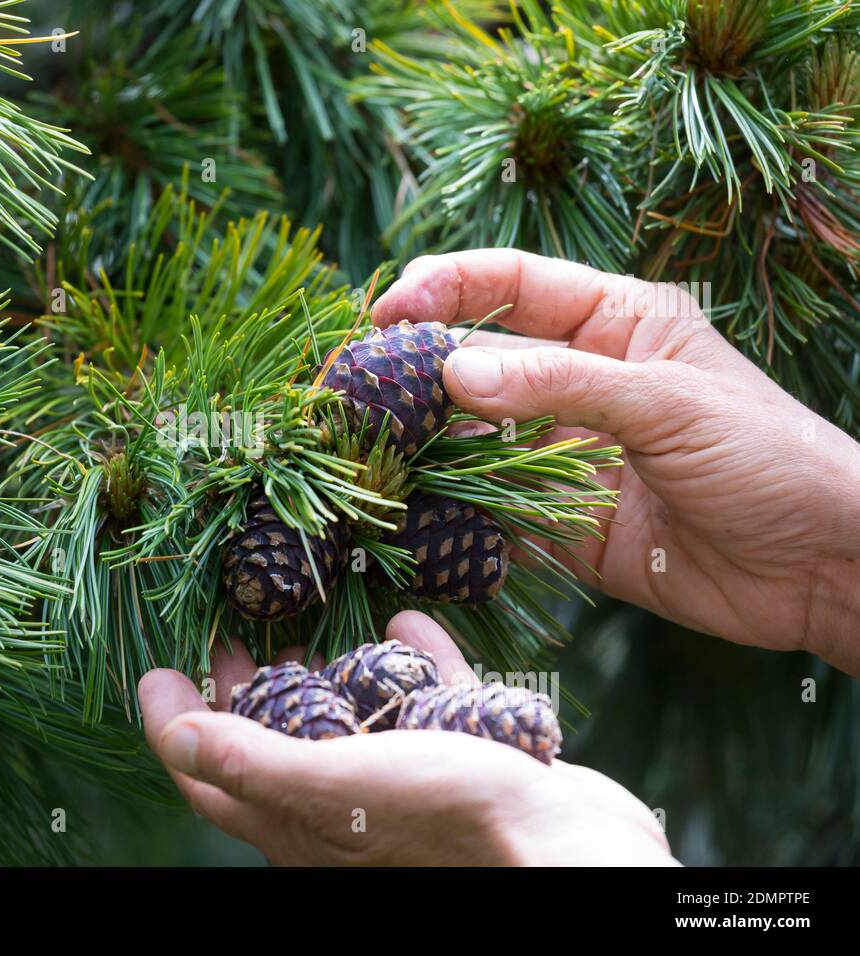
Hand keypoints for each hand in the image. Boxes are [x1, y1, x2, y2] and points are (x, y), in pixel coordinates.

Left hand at [139, 611, 674, 865]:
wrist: (572, 848)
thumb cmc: (451, 818)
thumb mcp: (337, 784)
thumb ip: (254, 760)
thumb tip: (170, 735)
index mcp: (301, 824)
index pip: (213, 776)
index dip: (176, 725)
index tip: (157, 668)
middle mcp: (347, 808)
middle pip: (275, 748)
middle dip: (244, 696)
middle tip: (228, 641)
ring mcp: (409, 785)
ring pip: (351, 729)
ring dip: (325, 680)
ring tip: (301, 633)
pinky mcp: (468, 761)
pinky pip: (431, 706)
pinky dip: (416, 665)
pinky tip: (408, 624)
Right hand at [373, 250, 859, 674]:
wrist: (822, 569)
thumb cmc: (770, 459)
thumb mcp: (668, 403)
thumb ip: (561, 385)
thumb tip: (453, 372)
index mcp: (615, 323)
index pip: (512, 284)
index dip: (444, 287)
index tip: (385, 311)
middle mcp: (579, 381)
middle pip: (476, 359)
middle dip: (412, 369)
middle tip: (349, 385)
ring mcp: (565, 453)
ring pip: (471, 436)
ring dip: (420, 442)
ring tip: (365, 448)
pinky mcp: (560, 523)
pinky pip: (488, 510)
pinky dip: (448, 513)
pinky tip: (410, 512)